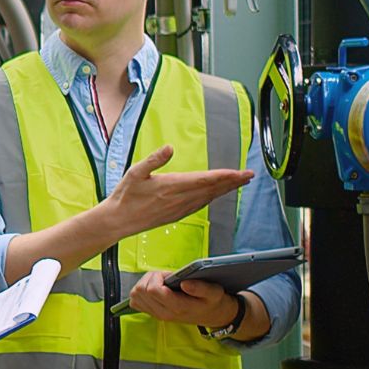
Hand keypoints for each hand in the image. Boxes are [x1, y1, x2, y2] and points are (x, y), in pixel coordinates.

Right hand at [105, 145, 252, 238]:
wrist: (119, 220)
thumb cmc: (126, 196)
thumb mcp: (135, 172)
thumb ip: (154, 159)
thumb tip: (169, 148)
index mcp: (172, 186)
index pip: (205, 180)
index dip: (225, 176)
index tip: (240, 172)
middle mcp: (180, 199)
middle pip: (212, 189)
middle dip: (233, 182)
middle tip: (249, 175)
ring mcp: (180, 208)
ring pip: (209, 197)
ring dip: (225, 190)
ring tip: (238, 182)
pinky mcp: (177, 214)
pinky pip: (201, 204)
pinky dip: (213, 197)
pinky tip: (217, 194)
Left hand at [127, 272, 240, 327]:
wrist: (212, 315)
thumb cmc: (212, 302)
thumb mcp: (214, 292)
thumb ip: (201, 288)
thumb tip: (184, 283)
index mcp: (177, 307)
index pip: (152, 290)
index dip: (157, 277)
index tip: (169, 275)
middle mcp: (163, 313)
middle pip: (140, 291)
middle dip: (150, 278)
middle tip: (165, 277)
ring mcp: (156, 314)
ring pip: (135, 295)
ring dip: (144, 283)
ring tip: (160, 282)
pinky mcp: (152, 312)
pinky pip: (135, 301)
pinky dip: (141, 292)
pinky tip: (155, 288)